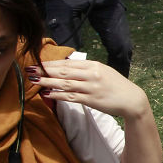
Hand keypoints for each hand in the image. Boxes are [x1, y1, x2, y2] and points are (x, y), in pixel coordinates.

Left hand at [26, 60, 150, 118]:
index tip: (39, 62)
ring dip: (48, 82)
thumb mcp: (102, 71)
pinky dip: (58, 95)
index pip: (68, 63)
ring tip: (35, 81)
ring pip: (64, 84)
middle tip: (31, 69)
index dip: (52, 63)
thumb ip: (86, 69)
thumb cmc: (116, 85)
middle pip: (64, 71)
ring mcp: (90, 87)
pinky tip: (47, 95)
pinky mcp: (91, 100)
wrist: (131, 99)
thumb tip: (68, 66)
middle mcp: (91, 74)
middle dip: (45, 70)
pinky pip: (70, 97)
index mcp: (93, 65)